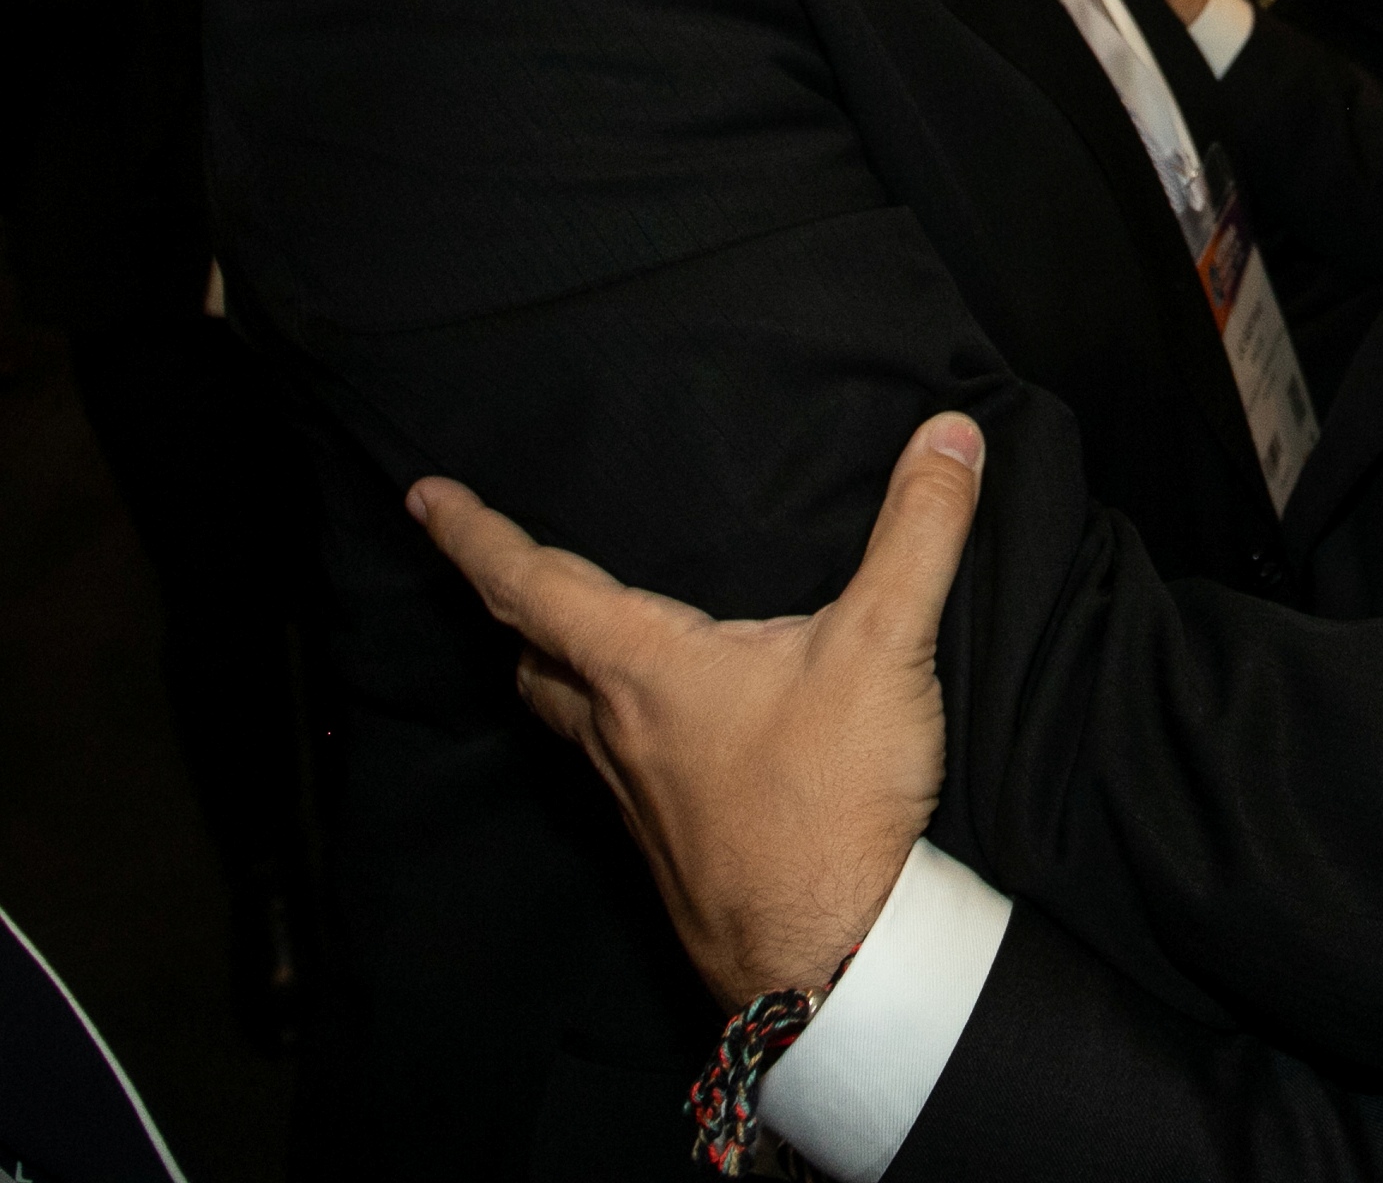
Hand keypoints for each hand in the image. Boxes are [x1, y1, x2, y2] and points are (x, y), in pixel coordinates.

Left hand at [407, 412, 987, 1005]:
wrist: (827, 956)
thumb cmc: (831, 804)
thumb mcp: (886, 647)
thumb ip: (920, 531)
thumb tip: (951, 433)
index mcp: (645, 671)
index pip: (532, 585)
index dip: (474, 536)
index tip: (424, 498)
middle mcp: (621, 733)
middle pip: (534, 661)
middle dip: (512, 608)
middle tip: (499, 570)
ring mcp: (640, 797)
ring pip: (572, 720)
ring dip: (562, 672)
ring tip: (581, 643)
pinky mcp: (673, 844)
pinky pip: (621, 770)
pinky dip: (622, 729)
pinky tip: (676, 732)